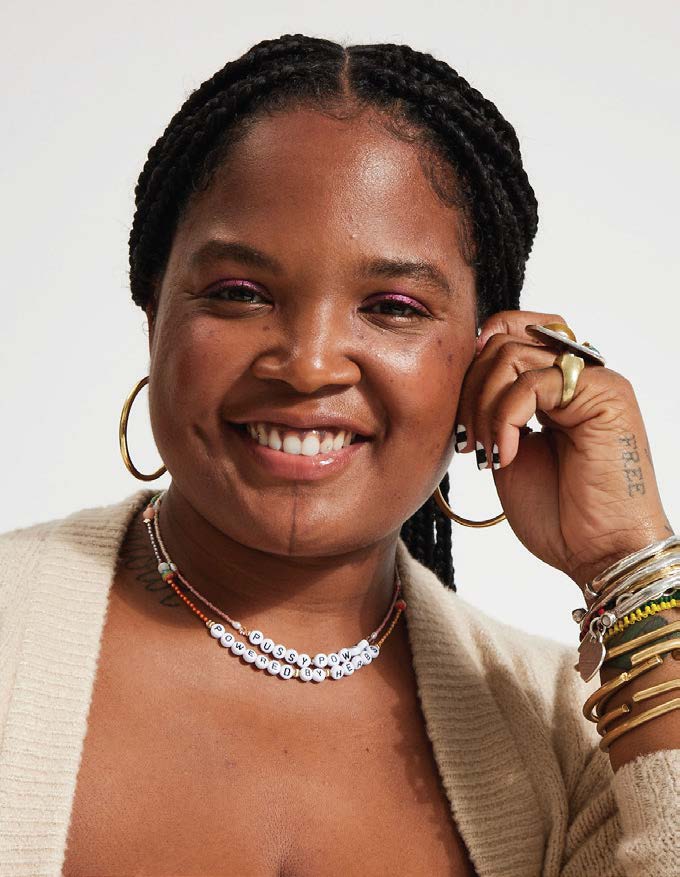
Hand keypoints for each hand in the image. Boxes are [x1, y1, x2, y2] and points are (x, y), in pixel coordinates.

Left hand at [454, 310, 673, 589]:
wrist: (598, 553)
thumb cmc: (558, 514)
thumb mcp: (508, 451)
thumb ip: (493, 410)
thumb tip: (463, 379)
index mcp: (558, 385)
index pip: (510, 334)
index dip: (475, 363)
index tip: (460, 413)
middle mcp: (579, 375)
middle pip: (503, 340)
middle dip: (470, 391)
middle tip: (468, 442)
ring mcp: (594, 381)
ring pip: (510, 354)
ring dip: (482, 407)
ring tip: (485, 454)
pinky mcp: (603, 394)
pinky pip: (531, 381)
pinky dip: (504, 419)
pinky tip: (505, 457)